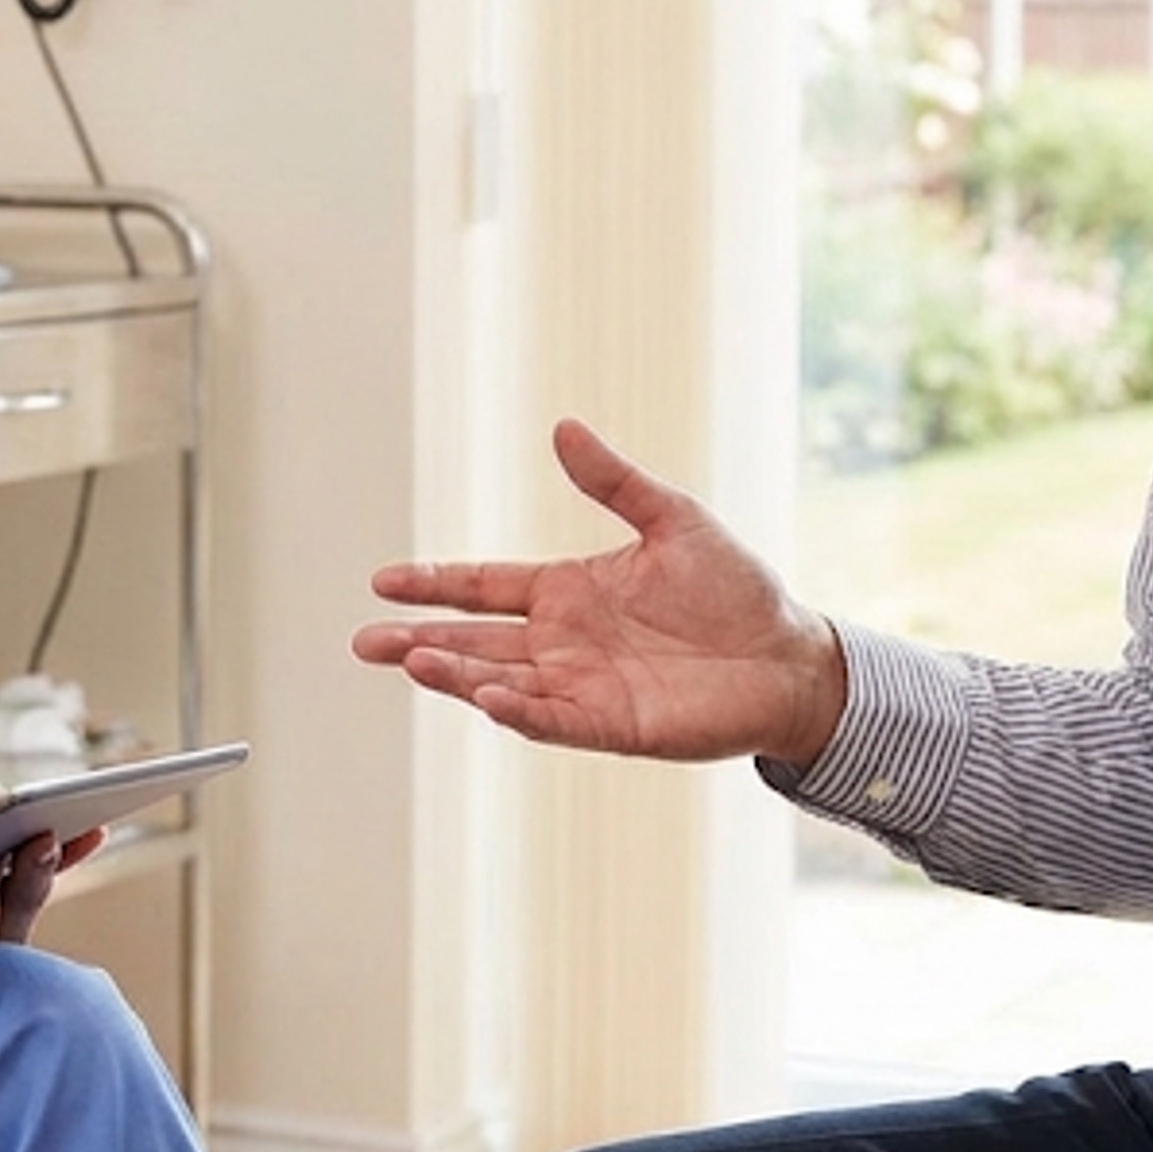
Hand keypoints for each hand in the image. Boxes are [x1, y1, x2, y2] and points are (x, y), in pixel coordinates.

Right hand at [353, 418, 847, 764]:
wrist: (788, 656)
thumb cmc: (734, 588)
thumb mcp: (672, 518)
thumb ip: (613, 482)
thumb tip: (563, 427)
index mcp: (568, 591)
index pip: (483, 586)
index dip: (434, 583)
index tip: (383, 580)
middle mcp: (562, 642)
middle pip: (474, 642)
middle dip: (418, 641)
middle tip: (364, 641)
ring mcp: (581, 687)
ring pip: (500, 682)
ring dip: (456, 674)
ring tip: (409, 660)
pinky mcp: (611, 725)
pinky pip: (553, 720)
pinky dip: (518, 712)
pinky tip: (486, 699)